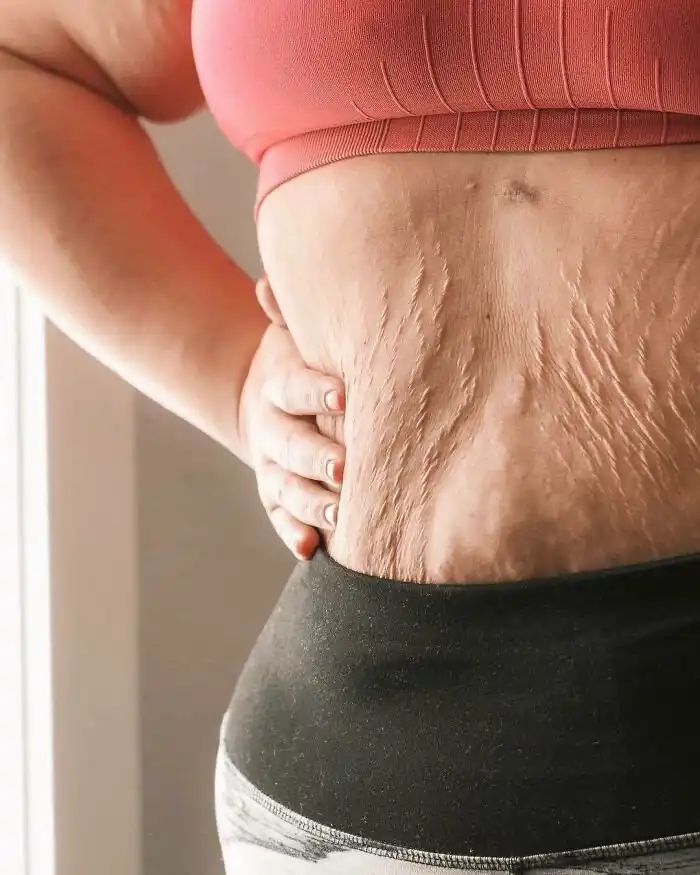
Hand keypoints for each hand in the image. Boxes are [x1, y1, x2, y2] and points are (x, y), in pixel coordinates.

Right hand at [238, 277, 345, 559]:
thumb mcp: (295, 333)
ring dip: (310, 501)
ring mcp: (273, 466)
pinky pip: (281, 517)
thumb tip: (266, 276)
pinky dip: (293, 532)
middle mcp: (273, 428)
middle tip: (347, 470)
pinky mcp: (276, 495)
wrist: (269, 398)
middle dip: (316, 457)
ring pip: (286, 487)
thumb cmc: (304, 360)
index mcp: (280, 384)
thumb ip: (288, 312)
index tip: (344, 397)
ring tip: (338, 514)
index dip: (314, 392)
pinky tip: (310, 547)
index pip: (294, 387)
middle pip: (290, 444)